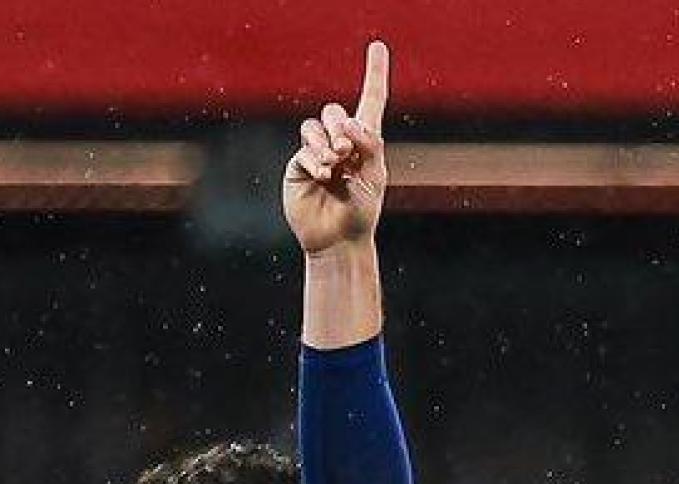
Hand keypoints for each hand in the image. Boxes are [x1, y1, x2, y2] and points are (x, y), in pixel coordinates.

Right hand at [283, 40, 389, 256]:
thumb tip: (349, 121)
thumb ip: (369, 145)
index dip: (375, 75)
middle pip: (334, 112)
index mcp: (366, 144)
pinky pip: (304, 149)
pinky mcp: (299, 165)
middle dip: (340, 127)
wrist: (339, 240)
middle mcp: (340, 144)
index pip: (371, 103)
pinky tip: (323, 174)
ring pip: (314, 127)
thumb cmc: (362, 212)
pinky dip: (315, 159)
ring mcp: (318, 153)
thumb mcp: (375, 176)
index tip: (379, 47)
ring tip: (334, 164)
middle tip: (347, 150)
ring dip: (325, 142)